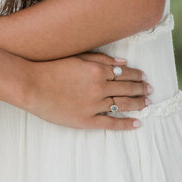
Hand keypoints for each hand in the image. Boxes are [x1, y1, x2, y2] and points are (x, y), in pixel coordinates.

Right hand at [24, 52, 151, 129]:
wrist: (31, 85)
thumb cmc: (51, 67)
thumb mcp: (77, 57)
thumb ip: (101, 59)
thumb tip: (123, 62)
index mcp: (97, 70)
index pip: (124, 74)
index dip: (136, 76)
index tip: (144, 77)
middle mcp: (99, 88)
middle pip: (127, 89)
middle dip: (141, 89)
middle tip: (150, 90)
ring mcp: (93, 105)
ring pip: (123, 105)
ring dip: (138, 104)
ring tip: (147, 103)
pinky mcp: (86, 120)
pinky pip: (111, 123)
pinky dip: (126, 124)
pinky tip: (137, 123)